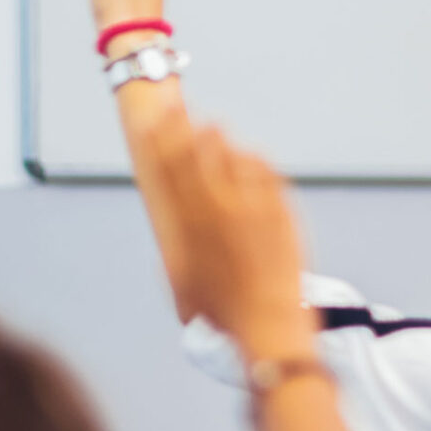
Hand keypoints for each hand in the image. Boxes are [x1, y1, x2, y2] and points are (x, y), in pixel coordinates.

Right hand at [142, 115, 307, 360]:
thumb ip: (177, 242)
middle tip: (177, 105)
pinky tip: (249, 152)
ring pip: (230, 156)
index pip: (167, 169)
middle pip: (194, 154)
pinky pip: (264, 172)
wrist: (267, 325)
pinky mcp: (279, 211)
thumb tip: (174, 224)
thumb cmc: (222, 311)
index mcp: (187, 225)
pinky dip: (253, 159)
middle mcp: (216, 210)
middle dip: (182, 126)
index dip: (158, 140)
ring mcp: (249, 207)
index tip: (152, 119)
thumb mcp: (183, 278)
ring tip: (212, 124)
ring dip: (218, 138)